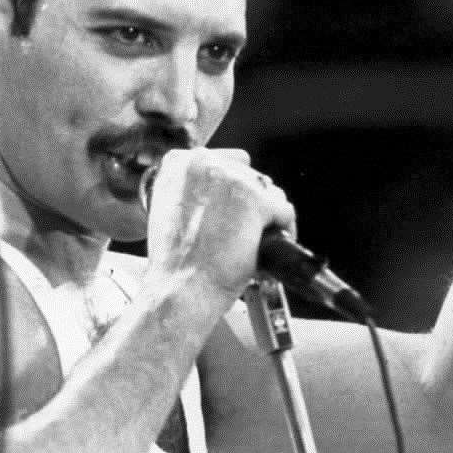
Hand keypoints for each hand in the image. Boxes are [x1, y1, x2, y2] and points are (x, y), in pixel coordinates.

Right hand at [143, 150, 293, 304]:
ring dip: (267, 216)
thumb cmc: (173, 263)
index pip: (222, 162)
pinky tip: (271, 248)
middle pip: (248, 175)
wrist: (180, 289)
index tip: (232, 209)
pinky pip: (284, 211)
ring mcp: (232, 180)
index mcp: (179, 163)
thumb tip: (220, 192)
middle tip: (244, 231)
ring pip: (269, 192)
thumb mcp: (167, 212)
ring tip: (256, 240)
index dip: (232, 190)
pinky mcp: (257, 201)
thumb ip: (190, 192)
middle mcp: (204, 163)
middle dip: (251, 203)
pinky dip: (284, 230)